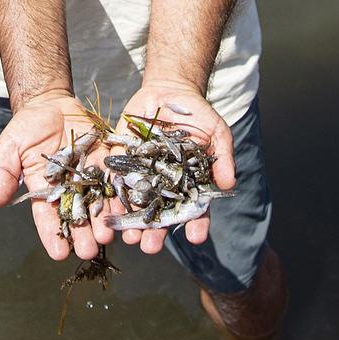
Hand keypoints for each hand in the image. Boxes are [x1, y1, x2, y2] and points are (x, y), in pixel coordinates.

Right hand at [0, 89, 115, 260]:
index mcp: (43, 190)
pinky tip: (125, 209)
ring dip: (103, 221)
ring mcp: (88, 177)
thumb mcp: (9, 147)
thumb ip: (3, 173)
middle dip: (83, 235)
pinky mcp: (105, 162)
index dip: (52, 235)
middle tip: (88, 252)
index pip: (47, 217)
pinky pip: (114, 180)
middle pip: (77, 216)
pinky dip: (120, 195)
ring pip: (98, 203)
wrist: (50, 104)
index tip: (59, 253)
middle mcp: (68, 189)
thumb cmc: (26, 128)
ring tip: (107, 237)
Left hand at [111, 79, 235, 254]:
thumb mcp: (216, 133)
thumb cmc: (198, 115)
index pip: (195, 210)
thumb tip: (229, 184)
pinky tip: (108, 211)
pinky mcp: (123, 162)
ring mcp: (143, 176)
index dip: (196, 225)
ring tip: (129, 238)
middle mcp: (165, 186)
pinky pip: (116, 182)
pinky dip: (112, 196)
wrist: (170, 92)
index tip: (196, 237)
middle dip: (156, 232)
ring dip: (131, 223)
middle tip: (150, 247)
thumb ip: (222, 158)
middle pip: (161, 214)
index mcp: (190, 185)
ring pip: (136, 205)